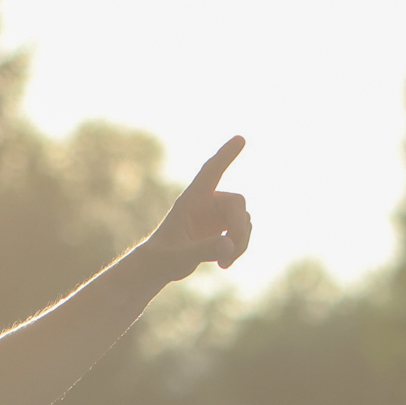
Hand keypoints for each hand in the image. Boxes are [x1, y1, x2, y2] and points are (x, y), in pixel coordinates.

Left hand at [141, 136, 250, 278]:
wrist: (161, 266)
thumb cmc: (162, 258)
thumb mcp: (180, 257)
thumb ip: (204, 250)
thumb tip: (228, 244)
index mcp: (190, 200)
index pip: (210, 172)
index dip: (225, 155)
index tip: (240, 138)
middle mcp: (207, 202)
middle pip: (237, 203)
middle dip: (239, 227)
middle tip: (232, 249)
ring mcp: (218, 214)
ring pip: (244, 220)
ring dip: (240, 242)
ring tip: (223, 262)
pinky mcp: (224, 226)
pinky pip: (244, 232)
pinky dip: (239, 248)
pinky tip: (224, 263)